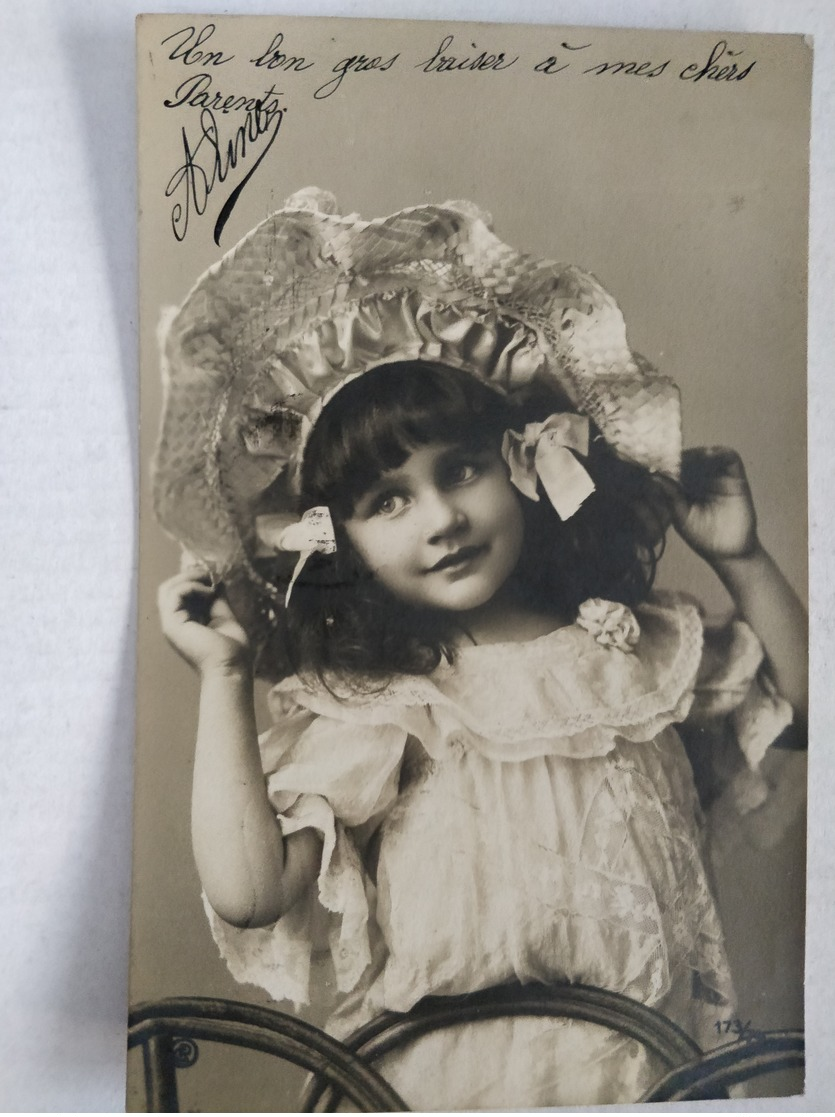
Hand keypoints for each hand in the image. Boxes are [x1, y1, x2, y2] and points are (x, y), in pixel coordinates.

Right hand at [158, 568, 251, 674]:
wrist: (231, 668)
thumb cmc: (231, 650)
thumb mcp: (223, 616)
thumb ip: (216, 599)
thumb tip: (216, 580)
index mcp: (184, 623)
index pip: (179, 593)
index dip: (193, 579)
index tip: (214, 576)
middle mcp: (174, 623)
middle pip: (168, 588)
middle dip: (189, 575)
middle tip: (210, 575)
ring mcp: (170, 624)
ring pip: (167, 588)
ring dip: (190, 578)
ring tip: (209, 581)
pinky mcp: (172, 625)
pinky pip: (174, 594)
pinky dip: (191, 587)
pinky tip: (209, 593)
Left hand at [663, 447, 758, 562]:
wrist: (728, 552)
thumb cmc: (702, 537)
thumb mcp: (681, 517)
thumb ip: (670, 498)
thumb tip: (654, 478)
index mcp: (683, 487)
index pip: (673, 469)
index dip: (663, 465)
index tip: (651, 464)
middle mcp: (700, 478)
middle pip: (689, 458)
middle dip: (678, 458)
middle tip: (666, 457)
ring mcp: (718, 476)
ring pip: (706, 455)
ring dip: (696, 453)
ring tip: (685, 459)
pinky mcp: (736, 476)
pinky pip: (729, 457)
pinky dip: (719, 453)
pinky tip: (707, 455)